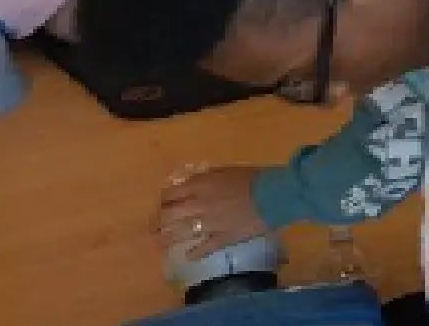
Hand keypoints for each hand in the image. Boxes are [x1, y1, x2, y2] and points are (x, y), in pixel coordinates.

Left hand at [158, 166, 272, 260]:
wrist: (275, 195)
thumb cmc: (254, 178)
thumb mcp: (227, 170)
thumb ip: (207, 177)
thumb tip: (193, 182)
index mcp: (199, 186)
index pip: (170, 194)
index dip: (163, 200)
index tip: (162, 204)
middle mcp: (198, 205)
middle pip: (168, 216)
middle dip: (158, 222)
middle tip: (154, 227)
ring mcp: (208, 224)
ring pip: (180, 233)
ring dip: (167, 239)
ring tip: (160, 244)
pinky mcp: (221, 238)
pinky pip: (204, 248)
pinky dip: (195, 253)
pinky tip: (189, 257)